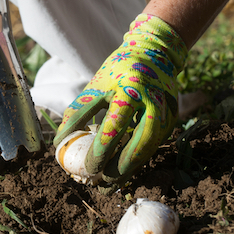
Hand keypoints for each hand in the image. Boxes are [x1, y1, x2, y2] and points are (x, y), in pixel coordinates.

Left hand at [53, 14, 187, 192]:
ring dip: (131, 169)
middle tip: (101, 182)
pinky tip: (124, 169)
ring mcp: (166, 110)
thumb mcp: (97, 85)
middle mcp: (152, 100)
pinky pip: (154, 145)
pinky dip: (138, 159)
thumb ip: (79, 112)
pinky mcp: (173, 118)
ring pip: (150, 148)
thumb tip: (60, 142)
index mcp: (129, 88)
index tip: (87, 169)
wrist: (155, 51)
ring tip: (111, 183)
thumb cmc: (118, 69)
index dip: (100, 151)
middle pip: (139, 143)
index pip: (114, 126)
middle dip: (119, 167)